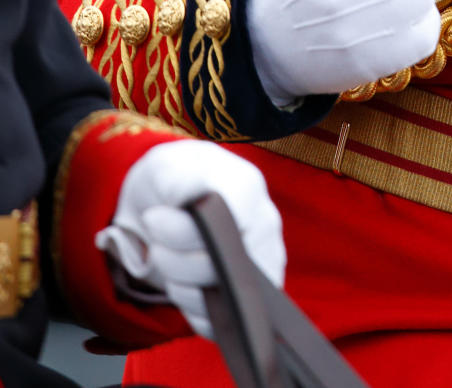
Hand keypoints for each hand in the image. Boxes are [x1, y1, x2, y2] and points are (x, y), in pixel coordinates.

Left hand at [96, 140, 283, 337]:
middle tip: (156, 242)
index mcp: (248, 190)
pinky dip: (194, 311)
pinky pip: (222, 321)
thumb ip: (180, 180)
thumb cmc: (176, 177)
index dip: (185, 235)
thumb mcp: (170, 166)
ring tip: (168, 259)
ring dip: (181, 287)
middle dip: (175, 262)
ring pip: (221, 299)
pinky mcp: (248, 294)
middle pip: (220, 269)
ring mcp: (260, 262)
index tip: (153, 219)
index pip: (227, 228)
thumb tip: (191, 196)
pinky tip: (182, 285)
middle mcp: (264, 227)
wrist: (173, 196)